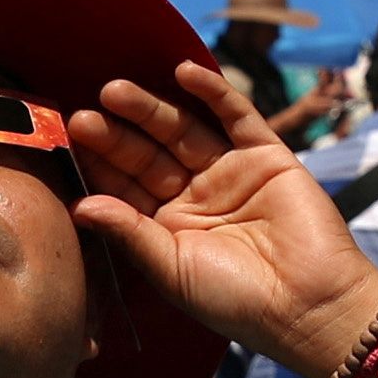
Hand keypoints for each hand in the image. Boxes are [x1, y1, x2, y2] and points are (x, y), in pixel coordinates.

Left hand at [68, 61, 377, 377]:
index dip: (101, 163)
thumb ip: (129, 233)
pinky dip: (213, 92)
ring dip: (151, 108)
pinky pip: (236, 116)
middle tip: (84, 114)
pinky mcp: (267, 156)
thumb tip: (79, 205)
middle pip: (150, 153)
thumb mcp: (171, 268)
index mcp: (169, 226)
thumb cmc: (235, 301)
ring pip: (184, 130)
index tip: (70, 142)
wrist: (307, 305)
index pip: (127, 185)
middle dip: (119, 133)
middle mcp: (196, 195)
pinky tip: (183, 72)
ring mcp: (231, 172)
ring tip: (115, 90)